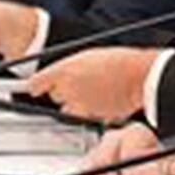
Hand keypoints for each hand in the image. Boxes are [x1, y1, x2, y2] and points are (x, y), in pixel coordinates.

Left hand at [27, 44, 163, 125]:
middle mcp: (69, 90)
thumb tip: (57, 76)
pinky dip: (92, 110)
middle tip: (81, 83)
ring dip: (76, 104)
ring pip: (69, 109)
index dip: (35, 86)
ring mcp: (80, 106)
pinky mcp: (93, 118)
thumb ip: (68, 68)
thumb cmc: (119, 62)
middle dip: (63, 91)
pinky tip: (104, 98)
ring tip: (95, 92)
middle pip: (55, 96)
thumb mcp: (88, 57)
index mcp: (65, 71)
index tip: (33, 88)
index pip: (36, 83)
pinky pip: (86, 116)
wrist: (141, 76)